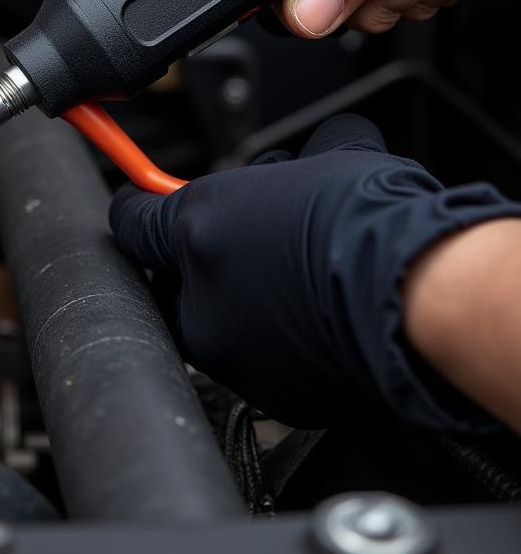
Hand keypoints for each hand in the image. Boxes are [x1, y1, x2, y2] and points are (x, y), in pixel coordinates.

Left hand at [109, 114, 520, 431]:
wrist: (420, 299)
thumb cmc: (373, 225)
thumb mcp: (329, 158)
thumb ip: (297, 162)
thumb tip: (308, 158)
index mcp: (200, 229)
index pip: (134, 221)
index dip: (138, 204)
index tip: (139, 199)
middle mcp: (203, 297)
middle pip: (173, 280)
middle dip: (199, 259)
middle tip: (242, 238)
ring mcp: (233, 353)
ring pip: (215, 325)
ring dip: (241, 301)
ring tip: (293, 277)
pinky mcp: (272, 395)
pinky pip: (261, 361)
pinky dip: (279, 342)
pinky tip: (316, 317)